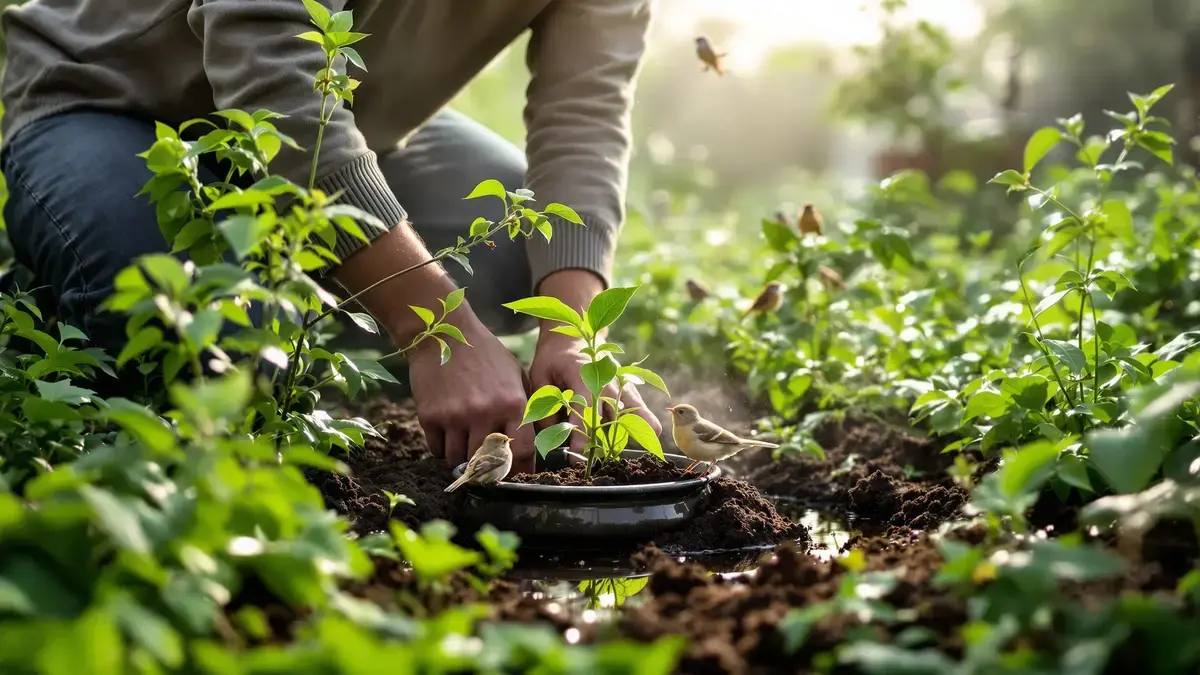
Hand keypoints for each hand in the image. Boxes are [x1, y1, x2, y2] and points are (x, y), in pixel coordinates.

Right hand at [407, 307, 534, 473]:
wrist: (443, 334)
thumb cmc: (485, 354)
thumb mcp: (515, 375)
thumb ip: (525, 409)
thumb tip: (531, 445)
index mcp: (512, 403)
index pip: (521, 453)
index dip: (520, 470)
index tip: (516, 475)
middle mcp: (485, 413)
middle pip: (488, 464)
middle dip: (489, 469)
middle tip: (487, 466)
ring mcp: (456, 416)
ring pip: (460, 461)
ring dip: (464, 460)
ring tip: (466, 446)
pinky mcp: (430, 417)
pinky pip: (437, 450)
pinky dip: (443, 449)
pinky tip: (448, 434)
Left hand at [529, 329, 661, 455]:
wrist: (572, 340)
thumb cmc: (554, 360)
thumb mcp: (540, 378)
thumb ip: (545, 406)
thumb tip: (551, 436)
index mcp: (581, 373)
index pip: (584, 408)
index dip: (581, 434)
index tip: (576, 456)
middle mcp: (605, 378)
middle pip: (612, 412)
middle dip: (606, 439)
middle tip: (598, 462)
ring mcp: (619, 381)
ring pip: (631, 408)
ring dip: (633, 429)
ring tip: (642, 447)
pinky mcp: (626, 387)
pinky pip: (637, 405)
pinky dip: (645, 418)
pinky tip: (653, 432)